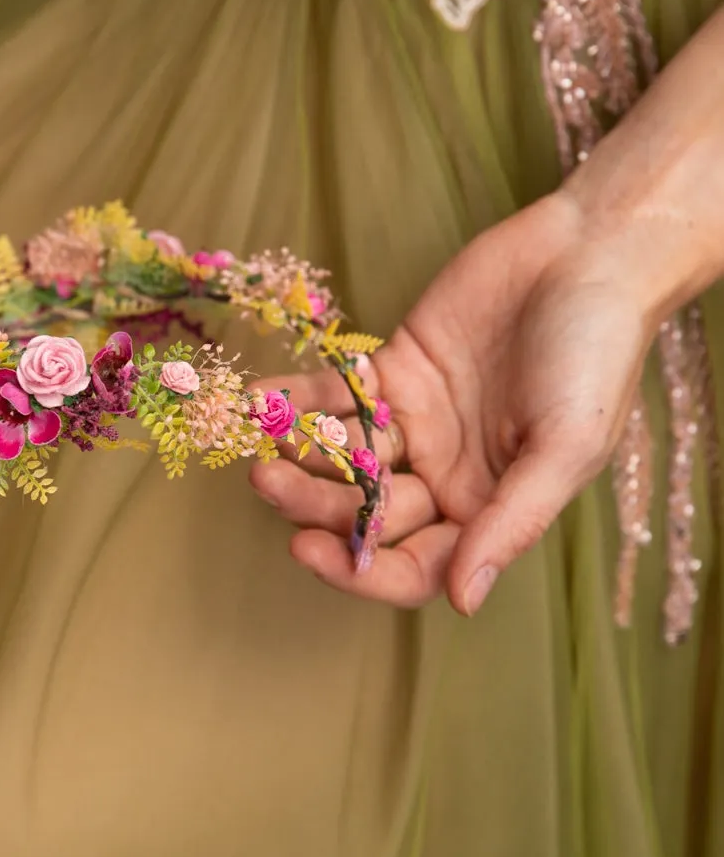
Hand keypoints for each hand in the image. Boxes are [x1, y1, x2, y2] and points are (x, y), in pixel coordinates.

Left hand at [250, 190, 654, 614]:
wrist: (589, 254)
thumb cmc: (598, 354)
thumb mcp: (567, 446)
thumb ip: (512, 521)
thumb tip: (465, 602)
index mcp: (489, 508)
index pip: (416, 565)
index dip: (360, 570)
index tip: (310, 551)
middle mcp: (446, 475)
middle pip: (367, 513)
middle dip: (314, 504)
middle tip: (267, 479)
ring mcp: (417, 423)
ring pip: (344, 457)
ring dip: (299, 453)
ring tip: (261, 441)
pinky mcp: (394, 370)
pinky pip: (336, 395)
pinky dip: (296, 398)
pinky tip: (259, 399)